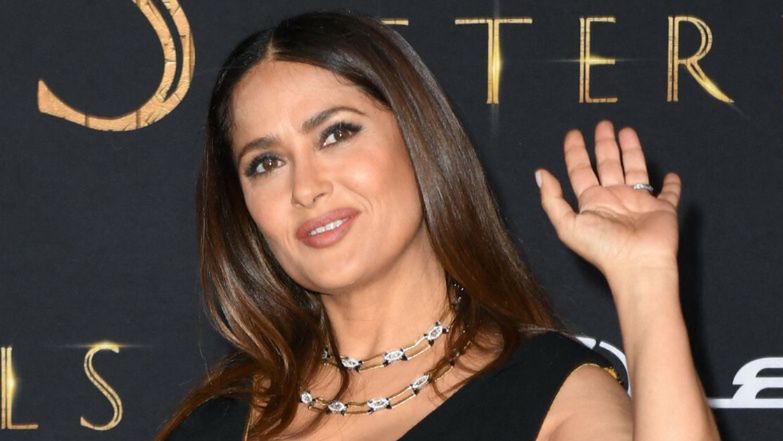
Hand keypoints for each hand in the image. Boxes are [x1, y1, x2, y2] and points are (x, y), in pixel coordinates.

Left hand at [535, 120, 681, 277]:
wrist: (637, 265)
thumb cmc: (603, 247)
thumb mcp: (567, 224)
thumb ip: (552, 199)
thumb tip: (540, 173)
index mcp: (592, 201)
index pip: (581, 170)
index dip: (575, 151)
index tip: (574, 133)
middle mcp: (614, 199)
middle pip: (608, 164)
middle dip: (604, 144)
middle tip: (603, 123)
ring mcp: (639, 203)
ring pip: (635, 169)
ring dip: (632, 151)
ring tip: (627, 130)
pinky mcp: (663, 209)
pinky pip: (669, 194)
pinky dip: (672, 185)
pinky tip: (671, 174)